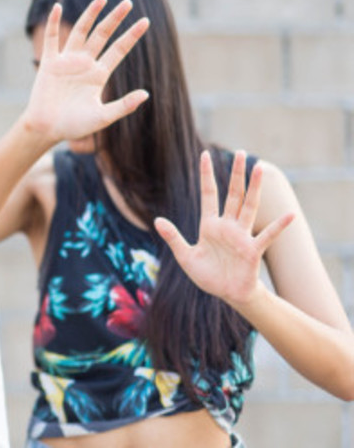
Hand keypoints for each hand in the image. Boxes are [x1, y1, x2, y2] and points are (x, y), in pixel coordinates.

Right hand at [22, 0, 149, 143]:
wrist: (47, 129)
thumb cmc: (75, 125)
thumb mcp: (103, 117)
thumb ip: (123, 106)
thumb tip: (146, 94)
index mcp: (99, 75)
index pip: (119, 50)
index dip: (131, 35)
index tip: (145, 21)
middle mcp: (85, 63)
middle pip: (102, 35)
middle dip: (114, 18)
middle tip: (127, 1)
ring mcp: (67, 61)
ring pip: (80, 31)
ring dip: (90, 15)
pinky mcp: (49, 63)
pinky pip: (52, 39)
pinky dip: (53, 23)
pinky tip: (57, 7)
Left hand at [154, 151, 294, 308]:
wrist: (227, 294)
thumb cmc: (208, 275)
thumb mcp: (185, 256)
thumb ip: (173, 238)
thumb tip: (156, 220)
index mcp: (210, 224)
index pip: (208, 193)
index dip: (206, 175)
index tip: (205, 154)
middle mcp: (227, 225)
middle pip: (232, 194)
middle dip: (236, 174)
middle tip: (241, 153)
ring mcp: (241, 235)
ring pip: (248, 206)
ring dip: (254, 188)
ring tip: (259, 168)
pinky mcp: (252, 250)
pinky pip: (267, 235)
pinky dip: (278, 225)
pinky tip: (290, 215)